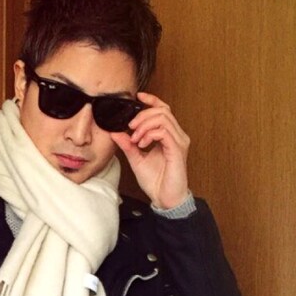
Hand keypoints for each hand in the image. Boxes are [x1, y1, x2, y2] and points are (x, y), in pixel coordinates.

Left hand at [111, 92, 190, 210]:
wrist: (164, 199)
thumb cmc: (156, 182)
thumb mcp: (136, 159)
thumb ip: (128, 144)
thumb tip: (115, 132)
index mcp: (169, 135)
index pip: (163, 109)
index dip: (152, 100)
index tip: (138, 96)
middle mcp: (177, 135)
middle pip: (162, 110)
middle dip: (142, 115)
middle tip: (130, 128)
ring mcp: (179, 141)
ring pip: (162, 118)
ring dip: (144, 125)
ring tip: (135, 138)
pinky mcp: (178, 149)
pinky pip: (163, 131)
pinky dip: (149, 134)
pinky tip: (141, 144)